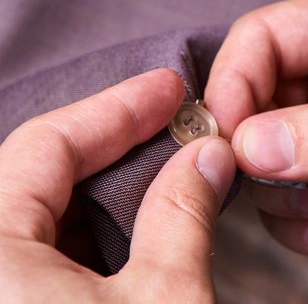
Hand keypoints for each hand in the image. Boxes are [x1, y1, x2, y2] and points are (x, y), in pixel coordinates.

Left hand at [0, 69, 235, 301]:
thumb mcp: (163, 299)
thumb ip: (183, 215)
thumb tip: (205, 157)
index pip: (47, 145)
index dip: (120, 110)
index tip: (167, 91)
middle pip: (38, 175)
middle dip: (115, 149)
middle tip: (172, 128)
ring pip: (38, 218)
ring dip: (106, 196)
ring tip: (164, 178)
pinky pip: (35, 258)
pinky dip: (89, 239)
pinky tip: (135, 234)